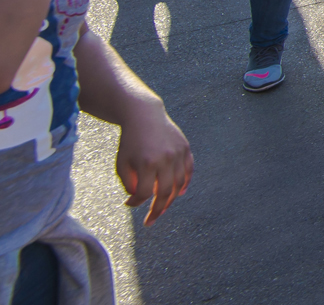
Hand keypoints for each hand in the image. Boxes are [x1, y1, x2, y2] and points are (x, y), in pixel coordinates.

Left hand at [116, 101, 192, 225]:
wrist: (144, 115)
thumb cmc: (130, 141)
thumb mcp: (122, 163)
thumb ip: (129, 183)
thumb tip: (139, 199)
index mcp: (146, 163)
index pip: (144, 193)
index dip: (135, 203)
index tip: (128, 204)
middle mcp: (165, 159)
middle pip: (164, 193)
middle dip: (157, 210)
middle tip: (151, 220)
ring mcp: (177, 153)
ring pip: (179, 184)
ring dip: (171, 200)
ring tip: (162, 208)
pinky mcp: (185, 148)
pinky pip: (189, 170)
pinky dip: (186, 183)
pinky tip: (179, 193)